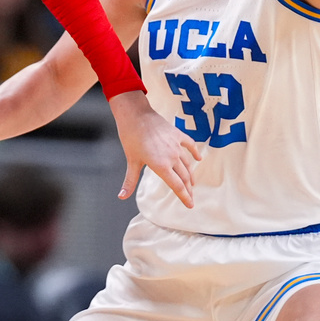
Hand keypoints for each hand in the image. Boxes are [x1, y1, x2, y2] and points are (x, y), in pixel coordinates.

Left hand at [110, 91, 200, 207]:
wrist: (135, 115)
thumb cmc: (131, 138)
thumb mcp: (131, 161)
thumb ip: (130, 181)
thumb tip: (121, 196)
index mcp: (161, 166)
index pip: (177, 186)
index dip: (185, 197)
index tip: (190, 205)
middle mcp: (172, 157)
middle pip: (184, 177)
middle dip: (188, 189)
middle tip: (191, 197)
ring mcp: (176, 145)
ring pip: (187, 164)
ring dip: (190, 174)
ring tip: (192, 182)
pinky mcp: (177, 134)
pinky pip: (190, 145)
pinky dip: (195, 152)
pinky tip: (198, 158)